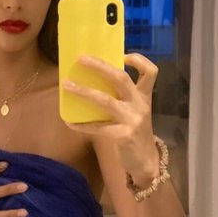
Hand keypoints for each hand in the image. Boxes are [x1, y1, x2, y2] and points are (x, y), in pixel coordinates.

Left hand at [62, 53, 158, 174]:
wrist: (145, 161)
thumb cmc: (135, 132)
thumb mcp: (134, 111)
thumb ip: (122, 97)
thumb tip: (93, 81)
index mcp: (144, 96)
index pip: (150, 72)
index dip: (138, 60)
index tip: (121, 55)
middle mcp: (140, 105)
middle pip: (121, 78)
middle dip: (100, 66)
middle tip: (81, 59)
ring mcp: (132, 119)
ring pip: (105, 100)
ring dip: (84, 92)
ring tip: (66, 85)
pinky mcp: (123, 135)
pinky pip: (98, 127)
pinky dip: (82, 124)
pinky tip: (69, 122)